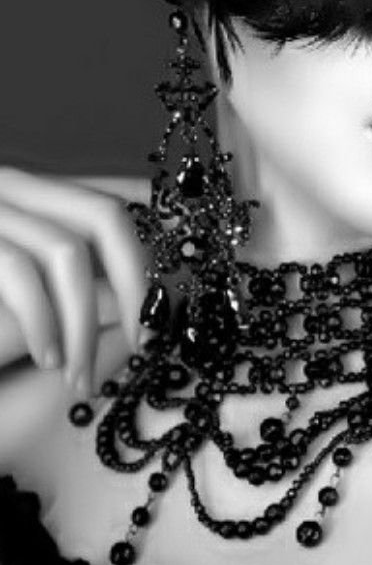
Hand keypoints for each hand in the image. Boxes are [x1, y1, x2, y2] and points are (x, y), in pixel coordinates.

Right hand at [0, 167, 149, 394]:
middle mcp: (12, 188)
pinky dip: (43, 321)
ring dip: (85, 322)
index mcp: (31, 193)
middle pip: (103, 214)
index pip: (109, 202)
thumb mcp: (26, 289)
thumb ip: (76, 285)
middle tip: (147, 336)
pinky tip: (47, 358)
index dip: (147, 242)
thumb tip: (147, 295)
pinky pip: (20, 275)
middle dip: (134, 277)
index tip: (163, 298)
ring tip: (81, 376)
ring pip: (65, 252)